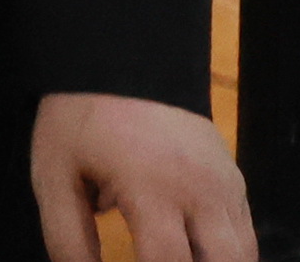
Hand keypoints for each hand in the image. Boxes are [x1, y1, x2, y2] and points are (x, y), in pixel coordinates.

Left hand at [32, 91, 251, 261]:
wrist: (123, 58)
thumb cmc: (82, 118)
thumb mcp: (55, 174)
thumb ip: (68, 236)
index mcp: (153, 187)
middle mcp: (201, 189)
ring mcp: (225, 184)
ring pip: (243, 254)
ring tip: (173, 258)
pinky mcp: (235, 179)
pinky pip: (244, 234)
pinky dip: (225, 254)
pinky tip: (191, 254)